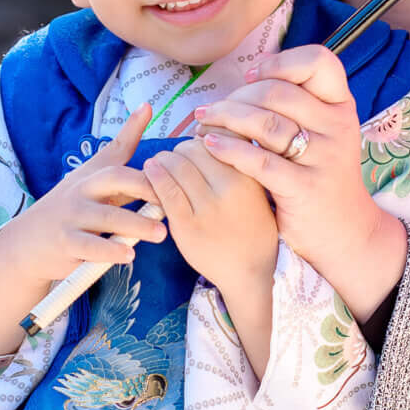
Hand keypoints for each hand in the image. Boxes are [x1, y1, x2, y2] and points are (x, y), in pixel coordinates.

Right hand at [0, 108, 164, 358]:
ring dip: (136, 226)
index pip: (119, 155)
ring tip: (161, 234)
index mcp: (93, 174)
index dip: (138, 143)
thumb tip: (147, 108)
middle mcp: (81, 190)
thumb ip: (121, 148)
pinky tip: (129, 255)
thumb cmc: (72, 206)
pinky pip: (90, 246)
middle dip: (145, 188)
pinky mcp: (65, 242)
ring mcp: (71, 216)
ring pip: (107, 218)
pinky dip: (110, 251)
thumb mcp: (93, 175)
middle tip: (171, 202)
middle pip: (115, 181)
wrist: (28, 242)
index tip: (159, 133)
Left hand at [145, 136, 278, 298]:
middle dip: (181, 149)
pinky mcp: (186, 225)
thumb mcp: (258, 193)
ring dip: (164, 159)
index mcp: (248, 178)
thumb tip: (211, 135)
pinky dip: (154, 175)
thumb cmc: (253, 231)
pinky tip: (150, 170)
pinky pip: (165, 190)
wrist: (249, 273)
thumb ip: (240, 166)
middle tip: (176, 157)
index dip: (203, 138)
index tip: (198, 144)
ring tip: (161, 162)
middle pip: (194, 150)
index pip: (218, 140)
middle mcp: (230, 190)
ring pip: (177, 166)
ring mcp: (207, 208)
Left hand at [193, 45, 409, 319]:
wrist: (345, 233)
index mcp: (341, 107)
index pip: (319, 62)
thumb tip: (250, 76)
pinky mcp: (305, 188)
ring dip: (226, 120)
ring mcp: (324, 158)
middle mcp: (337, 128)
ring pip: (266, 124)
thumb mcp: (323, 135)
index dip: (281, 62)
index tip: (251, 76)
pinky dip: (230, 150)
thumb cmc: (322, 177)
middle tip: (210, 110)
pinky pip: (260, 162)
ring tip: (203, 125)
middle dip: (236, 97)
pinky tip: (211, 145)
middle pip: (278, 92)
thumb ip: (299, 106)